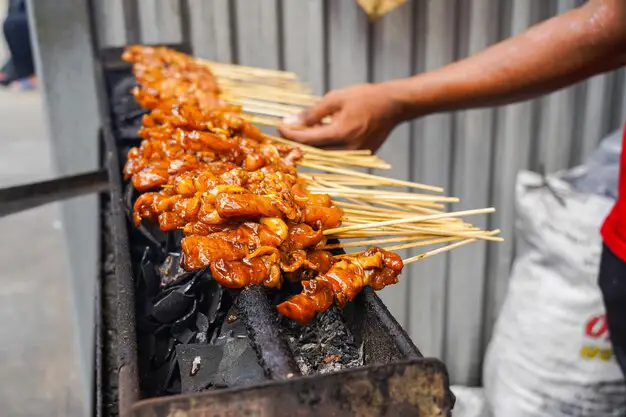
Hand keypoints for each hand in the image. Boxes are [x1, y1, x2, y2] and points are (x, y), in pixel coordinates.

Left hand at [278, 83, 403, 151]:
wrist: (394, 105)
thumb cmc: (365, 97)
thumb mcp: (336, 98)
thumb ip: (312, 113)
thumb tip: (291, 122)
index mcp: (341, 133)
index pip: (308, 139)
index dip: (290, 134)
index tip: (278, 127)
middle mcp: (348, 149)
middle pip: (314, 150)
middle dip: (299, 140)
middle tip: (287, 128)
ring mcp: (356, 156)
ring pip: (325, 154)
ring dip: (312, 144)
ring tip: (304, 129)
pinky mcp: (361, 157)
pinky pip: (337, 154)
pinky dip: (326, 145)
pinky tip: (323, 132)